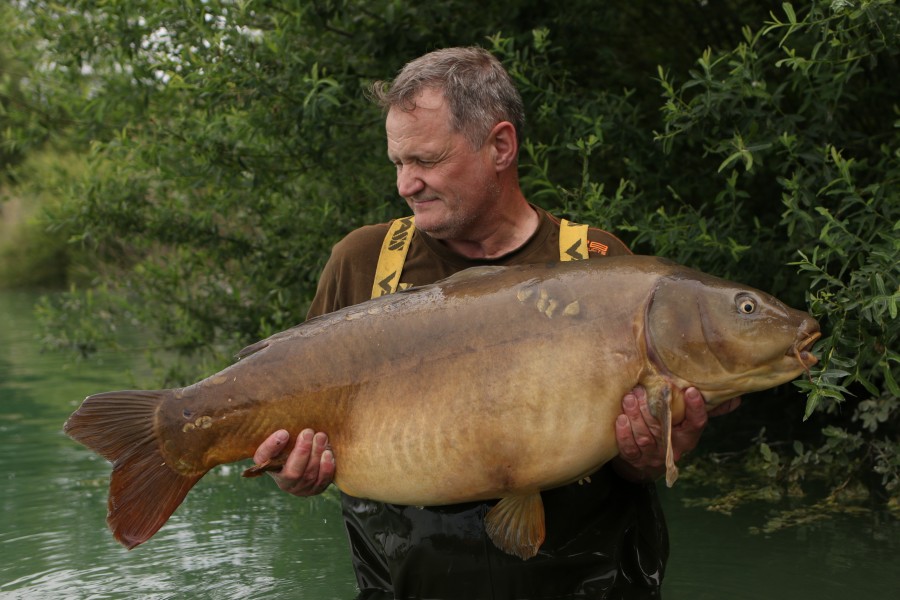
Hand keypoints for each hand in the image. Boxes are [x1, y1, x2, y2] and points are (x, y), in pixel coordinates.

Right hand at [252, 428, 334, 495]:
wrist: (308, 458)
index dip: (271, 446)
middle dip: (302, 451)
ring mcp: (299, 488)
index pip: (263, 457)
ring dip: (316, 455)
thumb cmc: (293, 442)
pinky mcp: (314, 490)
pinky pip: (322, 482)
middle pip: (291, 472)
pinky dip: (326, 467)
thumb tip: (285, 426)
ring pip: (309, 476)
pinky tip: (328, 453)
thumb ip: (282, 431)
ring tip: (321, 437)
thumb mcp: (285, 437)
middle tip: (308, 432)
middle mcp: (281, 480)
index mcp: (267, 464)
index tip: (284, 432)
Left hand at [612, 387, 740, 481]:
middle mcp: (672, 448)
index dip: (695, 408)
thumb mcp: (688, 423)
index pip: (696, 423)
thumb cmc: (671, 433)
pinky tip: (620, 419)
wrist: (649, 463)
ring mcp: (653, 456)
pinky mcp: (635, 460)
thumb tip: (736, 398)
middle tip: (642, 389)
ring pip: (644, 438)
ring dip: (635, 417)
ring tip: (629, 398)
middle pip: (664, 429)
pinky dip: (624, 434)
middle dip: (652, 409)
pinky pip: (629, 449)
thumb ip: (708, 409)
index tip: (690, 390)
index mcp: (688, 437)